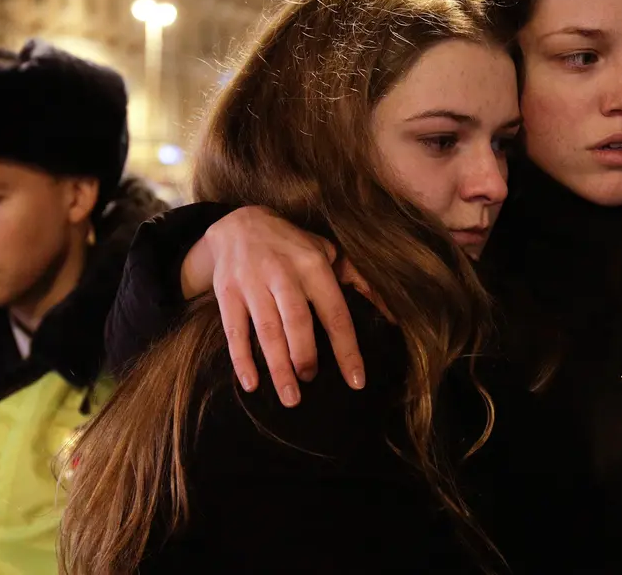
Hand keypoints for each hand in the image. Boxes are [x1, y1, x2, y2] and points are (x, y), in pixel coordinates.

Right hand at [186, 206, 364, 406]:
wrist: (238, 224)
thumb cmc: (292, 246)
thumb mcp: (327, 252)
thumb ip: (358, 280)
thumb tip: (393, 314)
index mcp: (313, 266)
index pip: (335, 313)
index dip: (347, 349)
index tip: (356, 381)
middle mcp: (283, 273)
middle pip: (297, 322)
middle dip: (305, 357)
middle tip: (311, 381)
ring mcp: (252, 283)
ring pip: (267, 330)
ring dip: (278, 367)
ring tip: (290, 397)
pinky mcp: (227, 293)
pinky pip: (235, 331)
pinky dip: (242, 360)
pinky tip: (252, 384)